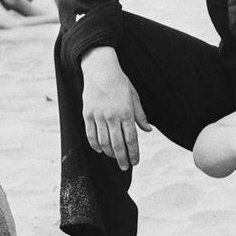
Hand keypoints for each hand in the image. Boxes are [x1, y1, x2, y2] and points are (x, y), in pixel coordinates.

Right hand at [81, 48, 151, 169]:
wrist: (100, 69)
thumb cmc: (120, 82)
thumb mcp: (134, 97)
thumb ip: (140, 115)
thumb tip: (148, 130)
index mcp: (126, 112)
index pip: (131, 139)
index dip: (133, 153)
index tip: (135, 162)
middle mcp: (112, 116)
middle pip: (118, 144)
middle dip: (122, 159)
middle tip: (125, 167)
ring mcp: (98, 116)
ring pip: (103, 142)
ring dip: (109, 153)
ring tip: (114, 158)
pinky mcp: (87, 114)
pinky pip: (91, 135)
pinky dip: (95, 145)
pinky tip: (100, 150)